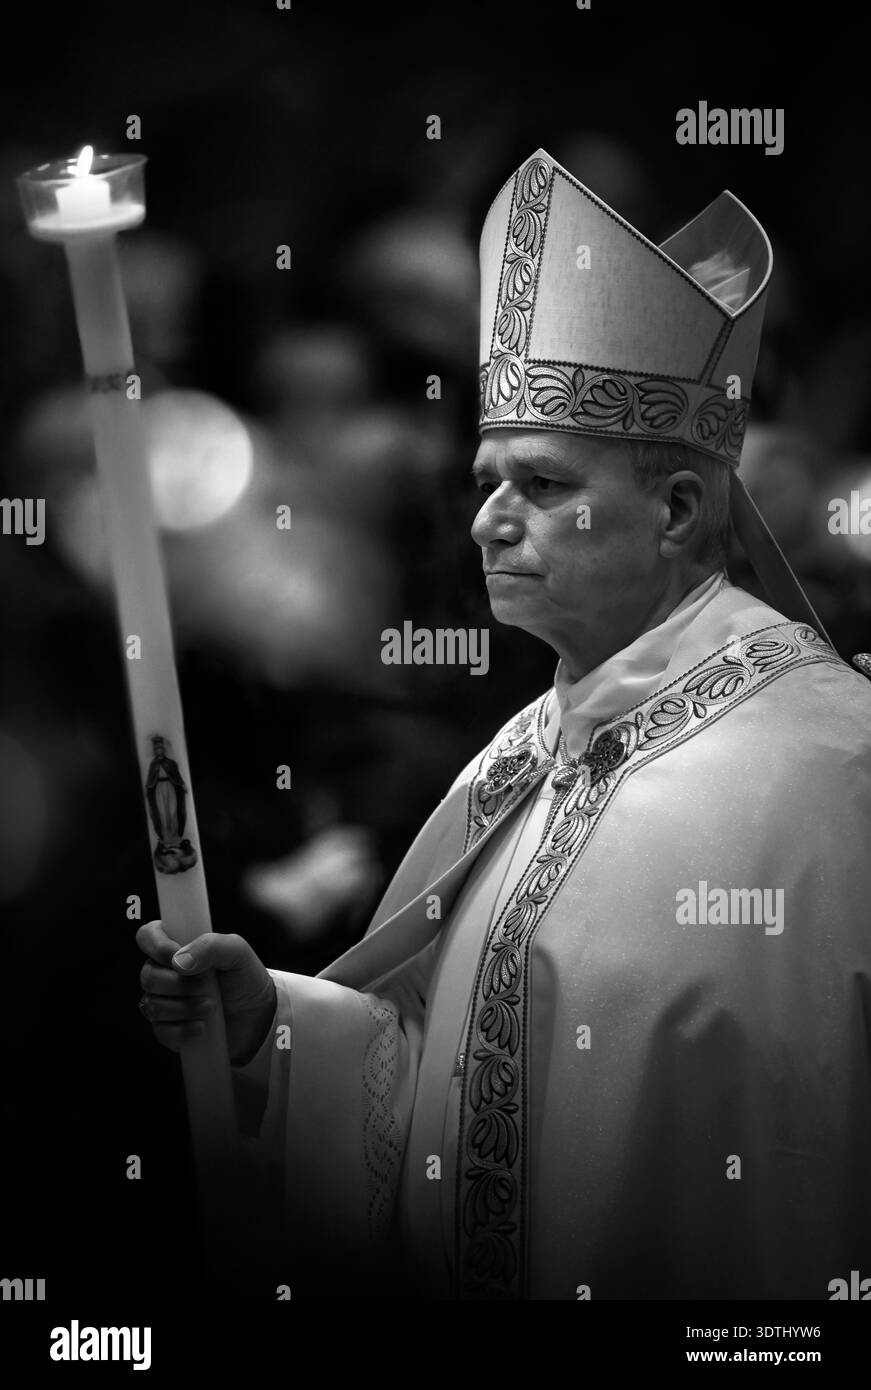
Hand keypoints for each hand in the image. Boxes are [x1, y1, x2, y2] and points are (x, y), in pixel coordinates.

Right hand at [137, 920, 276, 1064]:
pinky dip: (184, 1030)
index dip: (157, 946)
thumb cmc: (244, 976)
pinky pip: (161, 1031)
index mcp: (177, 946)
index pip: (147, 936)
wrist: (257, 1014)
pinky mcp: (168, 1028)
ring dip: (184, 1008)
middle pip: (147, 976)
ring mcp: (164, 1001)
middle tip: (207, 987)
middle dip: (179, 984)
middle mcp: (165, 972)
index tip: (176, 957)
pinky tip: (203, 1026)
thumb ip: (211, 945)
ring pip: (152, 1006)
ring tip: (211, 1007)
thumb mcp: (237, 952)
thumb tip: (178, 962)